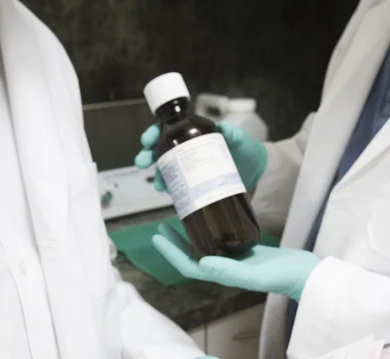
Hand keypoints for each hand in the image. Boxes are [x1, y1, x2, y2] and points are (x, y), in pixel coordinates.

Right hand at [134, 121, 267, 191]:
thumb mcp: (239, 139)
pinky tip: (168, 192)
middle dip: (147, 156)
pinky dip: (170, 189)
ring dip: (157, 176)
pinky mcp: (193, 184)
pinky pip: (177, 186)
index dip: (154, 133)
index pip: (168, 130)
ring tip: (159, 184)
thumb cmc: (244, 150)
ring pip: (165, 170)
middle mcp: (186, 150)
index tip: (148, 139)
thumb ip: (233, 133)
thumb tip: (225, 128)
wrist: (254, 173)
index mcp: (193, 134)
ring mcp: (188, 169)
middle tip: (143, 162)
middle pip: (160, 151)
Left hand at [153, 224, 319, 301]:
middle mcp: (224, 268)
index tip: (158, 237)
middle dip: (175, 243)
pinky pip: (220, 240)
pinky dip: (210, 230)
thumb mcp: (255, 274)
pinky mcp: (245, 251)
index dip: (171, 253)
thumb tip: (202, 262)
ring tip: (180, 219)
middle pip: (192, 256)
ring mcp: (234, 260)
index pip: (188, 266)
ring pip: (204, 247)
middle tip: (162, 225)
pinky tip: (209, 217)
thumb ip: (229, 270)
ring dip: (190, 236)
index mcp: (222, 275)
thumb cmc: (282, 276)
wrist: (304, 273)